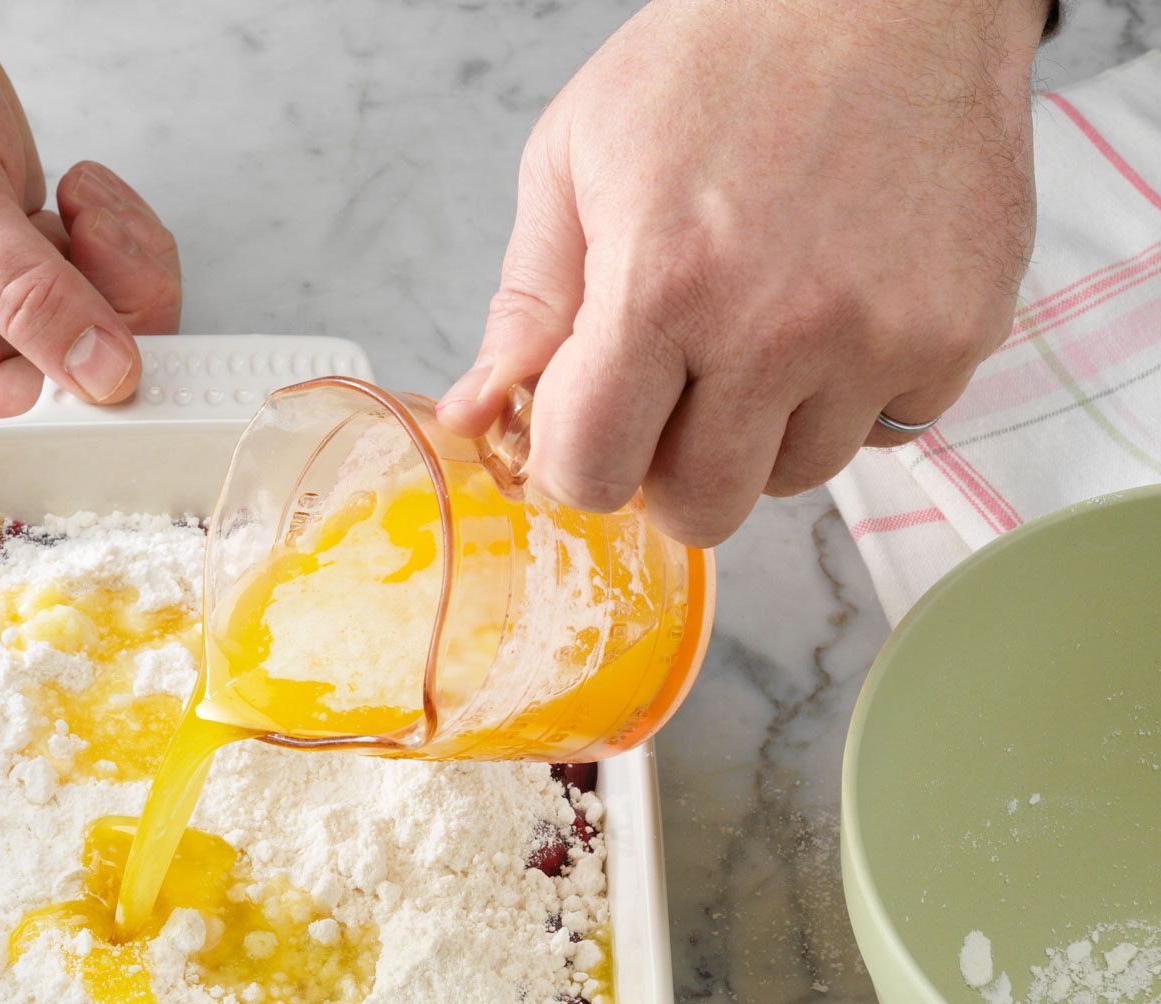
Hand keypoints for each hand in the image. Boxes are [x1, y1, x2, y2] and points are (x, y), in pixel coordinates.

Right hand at [0, 0, 180, 418]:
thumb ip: (23, 292)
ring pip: (124, 332)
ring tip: (77, 198)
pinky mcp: (42, 277)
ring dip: (124, 258)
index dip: (92, 384)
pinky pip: (122, 286)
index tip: (117, 323)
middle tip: (90, 225)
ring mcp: (7, 318)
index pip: (30, 422)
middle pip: (93, 384)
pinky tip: (76, 195)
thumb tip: (101, 374)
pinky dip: (120, 234)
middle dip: (118, 299)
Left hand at [436, 0, 1045, 545]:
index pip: (592, 471)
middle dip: (667, 470)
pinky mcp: (960, 332)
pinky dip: (853, 399)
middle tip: (672, 393)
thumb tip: (478, 416)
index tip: (590, 423)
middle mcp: (777, 326)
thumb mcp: (575, 157)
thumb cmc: (719, 60)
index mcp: (662, 283)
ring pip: (794, 479)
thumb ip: (528, 304)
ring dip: (763, 434)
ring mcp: (880, 336)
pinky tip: (836, 310)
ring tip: (759, 330)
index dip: (578, 461)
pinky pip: (886, 433)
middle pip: (700, 508)